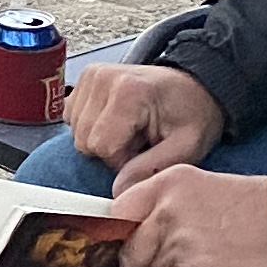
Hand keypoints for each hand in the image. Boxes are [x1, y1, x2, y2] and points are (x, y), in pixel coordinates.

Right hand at [65, 60, 224, 188]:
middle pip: (85, 139)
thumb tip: (119, 191)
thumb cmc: (192, 113)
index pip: (102, 145)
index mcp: (130, 91)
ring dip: (101, 139)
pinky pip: (73, 118)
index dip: (123, 160)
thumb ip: (151, 169)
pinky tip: (116, 122)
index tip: (145, 152)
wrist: (193, 86)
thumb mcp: (186, 147)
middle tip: (139, 141)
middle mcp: (104, 78)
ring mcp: (91, 76)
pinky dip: (92, 127)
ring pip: (76, 131)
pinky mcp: (85, 78)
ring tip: (130, 130)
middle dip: (110, 151)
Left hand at [113, 166, 266, 266]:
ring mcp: (182, 244)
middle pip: (128, 248)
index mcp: (169, 183)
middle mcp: (169, 210)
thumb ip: (165, 201)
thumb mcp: (201, 184)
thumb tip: (132, 231)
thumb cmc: (253, 207)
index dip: (111, 236)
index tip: (110, 250)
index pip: (118, 211)